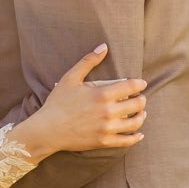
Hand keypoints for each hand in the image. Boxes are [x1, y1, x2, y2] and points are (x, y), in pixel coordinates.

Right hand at [13, 44, 145, 157]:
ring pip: (135, 123)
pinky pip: (127, 141)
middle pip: (137, 104)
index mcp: (102, 94)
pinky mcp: (104, 141)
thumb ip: (88, 61)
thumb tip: (104, 46)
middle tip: (140, 98)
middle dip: (141, 100)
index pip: (131, 86)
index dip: (139, 84)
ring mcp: (107, 128)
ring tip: (140, 113)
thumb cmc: (58, 103)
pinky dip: (136, 137)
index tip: (141, 83)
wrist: (47, 130)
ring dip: (141, 116)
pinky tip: (138, 133)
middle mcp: (108, 112)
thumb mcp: (70, 78)